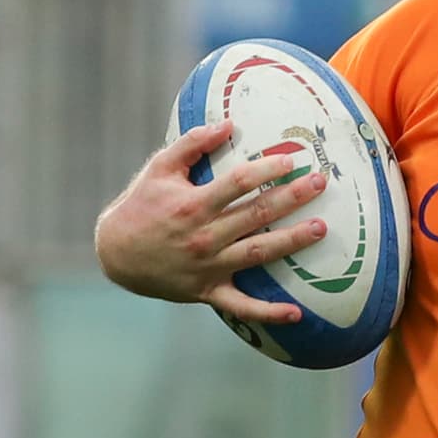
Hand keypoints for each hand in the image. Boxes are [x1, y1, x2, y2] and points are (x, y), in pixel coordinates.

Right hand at [93, 121, 327, 323]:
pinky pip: (242, 307)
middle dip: (291, 198)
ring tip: (320, 228)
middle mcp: (204, 236)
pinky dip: (268, 313)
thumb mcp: (159, 168)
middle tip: (321, 184)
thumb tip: (227, 123)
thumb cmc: (141, 206)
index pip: (238, 183)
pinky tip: (296, 313)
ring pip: (257, 254)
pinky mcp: (209, 291)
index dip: (266, 170)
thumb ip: (192, 144)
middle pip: (256, 215)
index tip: (292, 160)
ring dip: (291, 243)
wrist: (116, 254)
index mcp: (192, 205)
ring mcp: (208, 267)